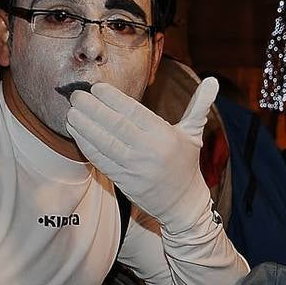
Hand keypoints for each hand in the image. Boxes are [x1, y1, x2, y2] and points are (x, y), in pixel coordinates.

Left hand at [66, 78, 218, 227]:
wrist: (182, 204)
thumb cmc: (185, 164)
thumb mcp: (193, 133)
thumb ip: (199, 105)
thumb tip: (213, 80)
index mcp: (165, 135)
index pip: (133, 111)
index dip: (112, 98)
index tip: (97, 88)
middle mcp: (149, 151)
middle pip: (115, 125)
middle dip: (92, 108)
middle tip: (77, 95)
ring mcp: (135, 168)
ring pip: (104, 142)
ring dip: (84, 125)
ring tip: (71, 111)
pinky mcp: (124, 181)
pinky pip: (100, 160)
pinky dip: (86, 145)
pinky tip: (76, 132)